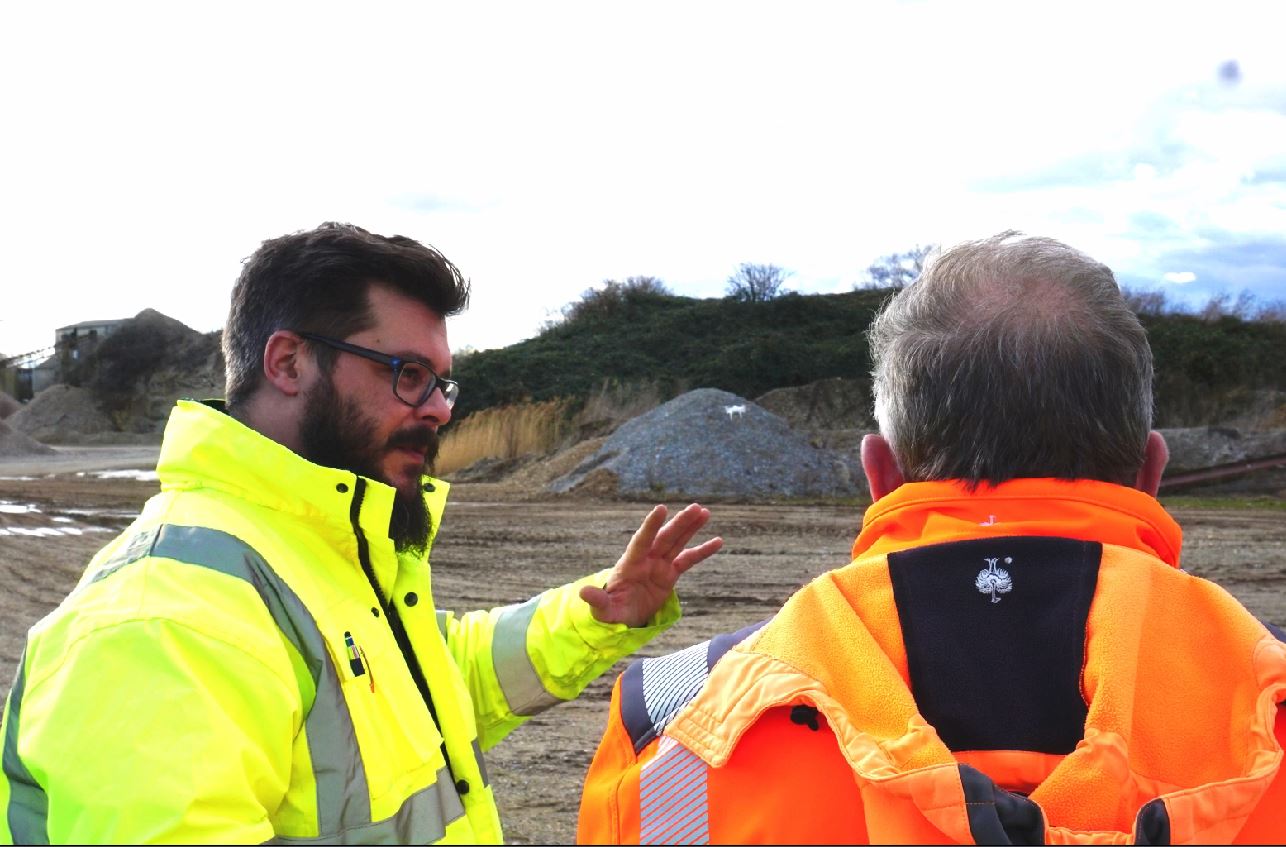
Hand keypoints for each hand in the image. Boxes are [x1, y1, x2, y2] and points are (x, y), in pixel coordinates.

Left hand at [579, 503, 722, 626]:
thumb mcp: (603, 610)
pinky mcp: (670, 574)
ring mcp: (659, 565)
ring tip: (704, 512)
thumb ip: (597, 600)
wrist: (621, 616)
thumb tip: (583, 593)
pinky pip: (688, 560)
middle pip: (665, 538)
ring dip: (690, 528)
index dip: (651, 526)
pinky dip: (702, 551)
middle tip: (695, 508)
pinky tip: (717, 541)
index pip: (642, 541)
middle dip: (679, 523)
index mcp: (630, 564)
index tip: (662, 508)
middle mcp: (646, 560)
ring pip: (677, 542)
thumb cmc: (610, 611)